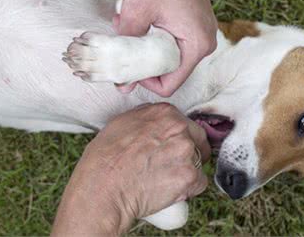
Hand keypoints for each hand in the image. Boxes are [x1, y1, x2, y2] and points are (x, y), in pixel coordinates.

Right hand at [52, 103, 209, 235]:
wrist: (103, 188)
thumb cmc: (105, 159)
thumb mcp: (120, 123)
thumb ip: (144, 117)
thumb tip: (153, 121)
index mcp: (164, 113)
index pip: (184, 123)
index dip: (178, 137)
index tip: (171, 147)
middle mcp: (179, 128)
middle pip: (198, 140)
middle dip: (189, 152)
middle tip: (171, 165)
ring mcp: (186, 152)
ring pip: (198, 162)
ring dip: (186, 170)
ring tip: (164, 179)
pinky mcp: (190, 177)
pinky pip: (199, 183)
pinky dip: (188, 189)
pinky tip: (170, 190)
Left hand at [114, 0, 217, 96]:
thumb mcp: (136, 13)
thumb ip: (126, 49)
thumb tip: (121, 84)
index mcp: (196, 47)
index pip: (168, 84)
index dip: (143, 81)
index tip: (126, 63)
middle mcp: (204, 44)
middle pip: (168, 71)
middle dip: (140, 60)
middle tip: (122, 41)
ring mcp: (200, 34)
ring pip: (166, 55)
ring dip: (143, 45)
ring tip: (125, 24)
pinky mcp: (194, 25)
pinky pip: (171, 41)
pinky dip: (152, 34)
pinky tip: (137, 17)